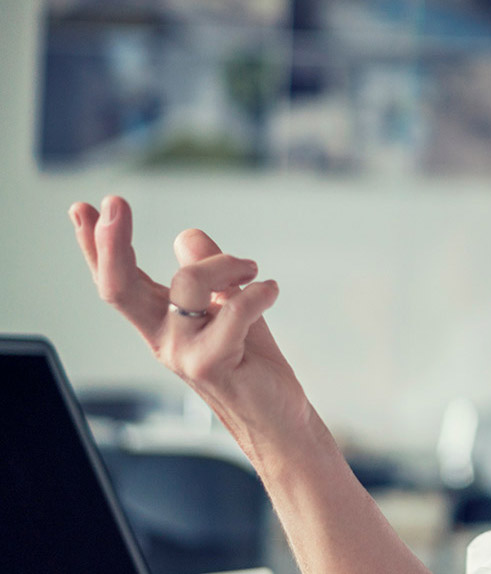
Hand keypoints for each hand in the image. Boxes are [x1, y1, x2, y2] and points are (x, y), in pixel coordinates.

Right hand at [68, 196, 312, 450]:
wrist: (278, 418)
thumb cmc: (252, 362)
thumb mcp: (228, 305)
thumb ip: (207, 272)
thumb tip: (184, 236)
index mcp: (160, 321)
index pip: (119, 279)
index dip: (97, 245)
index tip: (83, 208)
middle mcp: (162, 337)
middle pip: (119, 286)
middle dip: (111, 242)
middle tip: (115, 202)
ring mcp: (182, 353)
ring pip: (187, 281)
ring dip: (227, 262)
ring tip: (253, 270)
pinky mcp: (211, 364)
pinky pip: (233, 309)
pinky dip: (258, 291)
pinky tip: (271, 291)